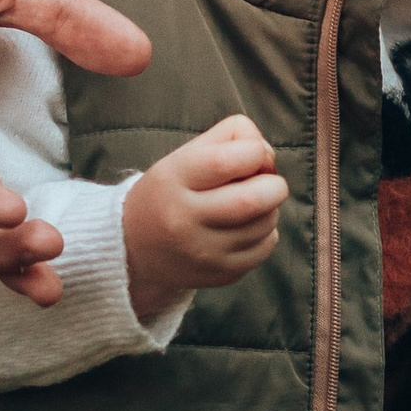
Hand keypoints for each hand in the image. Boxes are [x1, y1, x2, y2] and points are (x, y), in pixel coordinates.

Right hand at [122, 117, 287, 320]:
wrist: (136, 249)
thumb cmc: (171, 191)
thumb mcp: (184, 155)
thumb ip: (228, 137)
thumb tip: (266, 152)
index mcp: (172, 181)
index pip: (225, 161)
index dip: (254, 152)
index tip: (252, 154)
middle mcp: (183, 220)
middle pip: (253, 199)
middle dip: (273, 184)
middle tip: (267, 180)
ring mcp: (203, 252)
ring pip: (264, 224)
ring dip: (270, 207)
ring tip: (252, 203)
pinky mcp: (220, 273)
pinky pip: (264, 248)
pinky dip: (266, 232)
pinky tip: (247, 226)